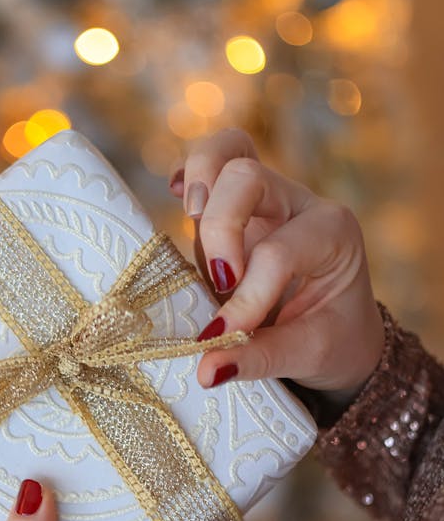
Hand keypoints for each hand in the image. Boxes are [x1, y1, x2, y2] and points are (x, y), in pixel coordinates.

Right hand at [169, 128, 384, 401]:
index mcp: (333, 234)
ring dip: (201, 180)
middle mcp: (300, 203)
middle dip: (220, 226)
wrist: (341, 332)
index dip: (245, 297)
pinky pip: (214, 163)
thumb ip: (257, 357)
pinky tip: (178, 192)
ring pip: (229, 150)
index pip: (276, 253)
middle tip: (218, 279)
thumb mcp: (308, 355)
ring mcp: (267, 197)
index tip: (220, 337)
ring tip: (191, 215)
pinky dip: (191, 173)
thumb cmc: (332, 340)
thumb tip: (206, 370)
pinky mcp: (238, 205)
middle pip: (247, 175)